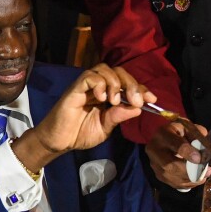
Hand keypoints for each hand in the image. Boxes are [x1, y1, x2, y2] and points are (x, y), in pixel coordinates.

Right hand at [37, 63, 152, 150]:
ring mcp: (85, 86)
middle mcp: (97, 87)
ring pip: (104, 69)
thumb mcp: (105, 128)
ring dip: (116, 83)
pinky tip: (102, 98)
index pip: (126, 83)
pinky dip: (99, 83)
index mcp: (107, 95)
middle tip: (137, 100)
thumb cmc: (79, 134)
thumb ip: (118, 116)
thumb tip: (137, 108)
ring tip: (115, 101)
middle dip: (132, 84)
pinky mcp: (75, 89)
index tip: (152, 99)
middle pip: (118, 71)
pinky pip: (89, 76)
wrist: (58, 141)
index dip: (141, 88)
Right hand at [146, 122, 209, 189]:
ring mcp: (154, 164)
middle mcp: (154, 150)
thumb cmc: (179, 132)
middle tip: (206, 171)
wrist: (165, 138)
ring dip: (190, 179)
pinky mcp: (158, 174)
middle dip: (189, 171)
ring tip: (204, 176)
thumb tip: (205, 149)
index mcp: (163, 134)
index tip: (199, 159)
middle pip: (169, 165)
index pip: (174, 144)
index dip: (187, 152)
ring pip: (171, 176)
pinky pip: (173, 183)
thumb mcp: (189, 127)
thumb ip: (198, 135)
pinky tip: (197, 180)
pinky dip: (187, 184)